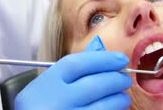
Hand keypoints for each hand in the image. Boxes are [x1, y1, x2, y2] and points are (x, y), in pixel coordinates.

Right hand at [15, 35, 131, 108]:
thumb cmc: (37, 108)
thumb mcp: (44, 88)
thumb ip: (68, 74)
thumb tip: (101, 56)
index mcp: (45, 85)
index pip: (77, 64)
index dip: (103, 59)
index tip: (120, 59)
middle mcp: (55, 102)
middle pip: (93, 85)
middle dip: (115, 79)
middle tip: (125, 77)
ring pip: (102, 107)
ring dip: (118, 100)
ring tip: (123, 96)